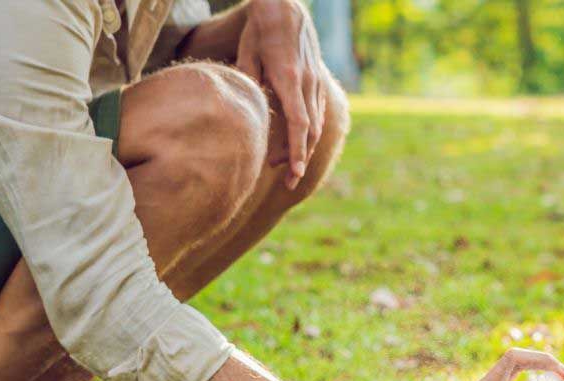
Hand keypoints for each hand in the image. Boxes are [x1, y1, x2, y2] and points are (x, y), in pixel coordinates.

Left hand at [237, 0, 326, 188]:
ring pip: (315, 125)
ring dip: (302, 147)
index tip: (294, 173)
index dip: (297, 151)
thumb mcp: (247, 52)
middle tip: (287, 180)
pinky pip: (316, 113)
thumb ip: (249, 81)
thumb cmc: (262, 29)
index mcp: (289, 78)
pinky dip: (308, 132)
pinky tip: (296, 141)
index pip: (298, 124)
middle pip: (309, 131)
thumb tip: (247, 109)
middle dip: (300, 159)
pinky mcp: (317, 81)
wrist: (286, 7)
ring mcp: (315, 82)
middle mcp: (307, 83)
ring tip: (284, 163)